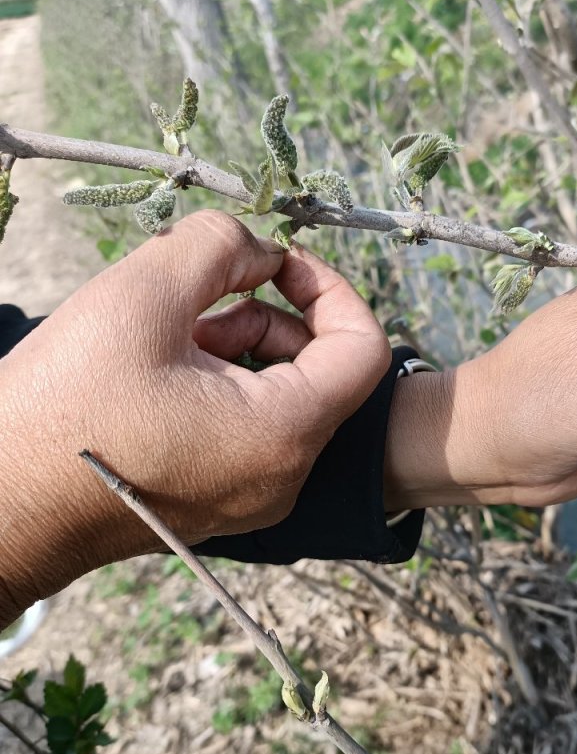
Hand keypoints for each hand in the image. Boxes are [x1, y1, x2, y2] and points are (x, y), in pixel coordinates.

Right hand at [0, 211, 388, 622]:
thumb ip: (218, 246)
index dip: (330, 288)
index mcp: (283, 433)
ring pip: (280, 399)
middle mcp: (282, 478)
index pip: (364, 349)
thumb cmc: (62, 407)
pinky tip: (159, 369)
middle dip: (271, 315)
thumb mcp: (142, 294)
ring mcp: (250, 498)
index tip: (276, 262)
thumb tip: (258, 248)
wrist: (0, 508)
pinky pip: (247, 431)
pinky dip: (220, 386)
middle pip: (320, 373)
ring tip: (171, 333)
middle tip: (204, 297)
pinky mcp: (216, 504)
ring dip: (240, 347)